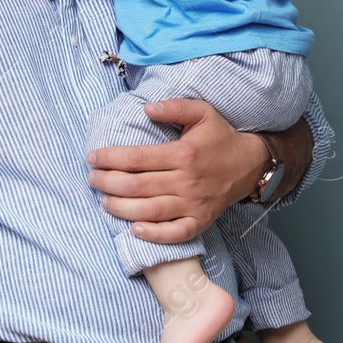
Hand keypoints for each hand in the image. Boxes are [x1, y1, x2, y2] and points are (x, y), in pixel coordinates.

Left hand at [85, 98, 268, 241]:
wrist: (250, 165)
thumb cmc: (220, 137)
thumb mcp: (202, 112)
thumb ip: (175, 107)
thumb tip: (147, 108)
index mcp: (183, 154)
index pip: (137, 158)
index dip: (110, 158)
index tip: (93, 157)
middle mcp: (187, 181)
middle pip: (138, 185)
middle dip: (108, 182)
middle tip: (91, 179)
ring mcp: (194, 204)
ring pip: (150, 210)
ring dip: (121, 208)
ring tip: (103, 201)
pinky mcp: (201, 221)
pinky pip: (175, 233)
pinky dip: (154, 235)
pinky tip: (134, 229)